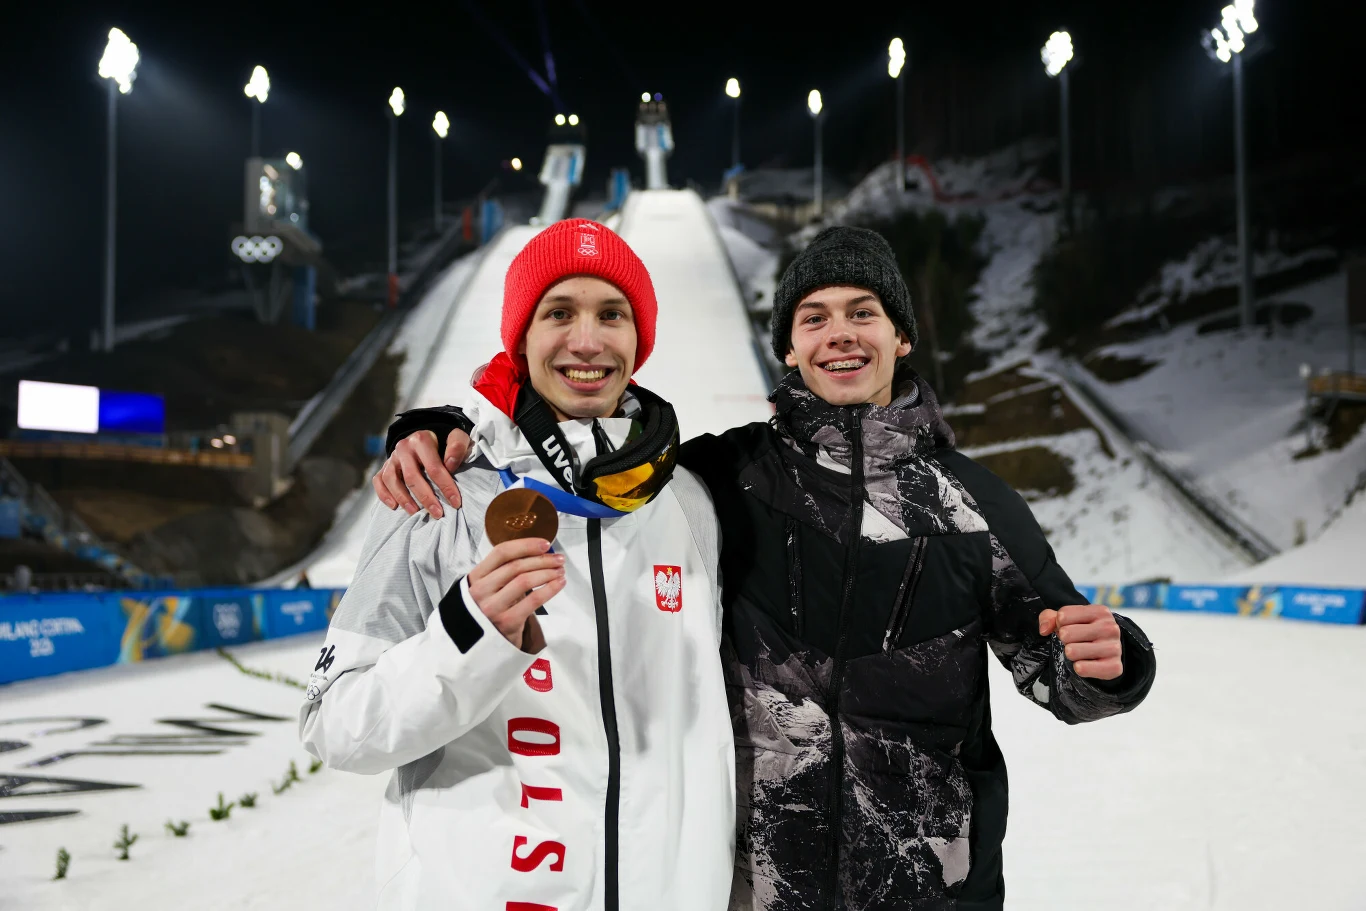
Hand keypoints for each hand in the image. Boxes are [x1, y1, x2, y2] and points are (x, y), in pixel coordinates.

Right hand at [372, 428, 472, 516]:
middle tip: (437, 513)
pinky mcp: (384, 466)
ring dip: (403, 499)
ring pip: (392, 480)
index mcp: (422, 440)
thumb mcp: (456, 438)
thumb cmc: (444, 443)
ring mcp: (392, 458)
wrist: (426, 439)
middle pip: (412, 476)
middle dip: (426, 497)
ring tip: (415, 513)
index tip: (455, 502)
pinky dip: (384, 494)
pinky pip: (379, 481)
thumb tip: (450, 465)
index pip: (434, 467)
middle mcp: (404, 447)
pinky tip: (394, 506)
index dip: (446, 486)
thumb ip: (457, 446)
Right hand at [466, 538, 564, 652]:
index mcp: (475, 577)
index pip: (501, 553)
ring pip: (525, 581)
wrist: (482, 645)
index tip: (545, 544)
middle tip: (559, 559)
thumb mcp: (489, 587)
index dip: (525, 545)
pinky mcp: (507, 622)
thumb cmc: (490, 610)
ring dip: (548, 572)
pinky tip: (559, 584)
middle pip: (516, 566)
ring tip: (560, 571)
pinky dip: (550, 589)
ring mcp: (492, 607)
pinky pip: (534, 600)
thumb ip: (506, 571)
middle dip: (542, 560)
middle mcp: (480, 591)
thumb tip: (540, 553)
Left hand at [1038, 604, 1122, 680]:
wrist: (1109, 652)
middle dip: (1064, 639)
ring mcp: (1114, 648)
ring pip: (1072, 652)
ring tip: (1080, 652)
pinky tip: (1083, 664)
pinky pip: (1082, 669)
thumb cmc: (1084, 631)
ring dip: (1070, 653)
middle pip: (1066, 633)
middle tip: (1074, 641)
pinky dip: (1078, 668)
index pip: (1063, 615)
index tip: (1069, 627)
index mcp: (1100, 612)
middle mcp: (1110, 628)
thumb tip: (1044, 630)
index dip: (1059, 623)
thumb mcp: (1068, 619)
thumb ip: (1049, 617)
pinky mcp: (1114, 667)